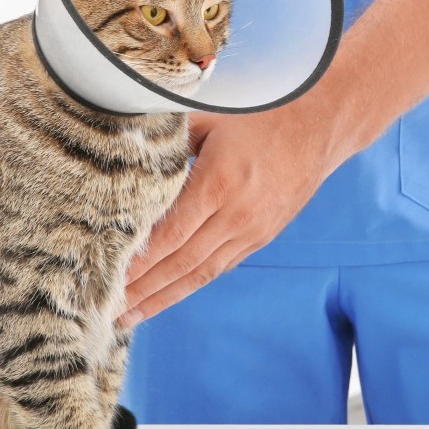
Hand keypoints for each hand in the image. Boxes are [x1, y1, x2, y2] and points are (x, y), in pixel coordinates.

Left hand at [121, 103, 345, 324]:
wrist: (320, 126)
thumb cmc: (260, 114)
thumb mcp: (210, 118)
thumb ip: (168, 141)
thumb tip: (124, 150)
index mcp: (218, 183)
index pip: (170, 233)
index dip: (138, 260)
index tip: (109, 276)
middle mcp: (236, 215)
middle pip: (181, 262)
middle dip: (142, 288)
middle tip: (108, 308)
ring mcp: (251, 231)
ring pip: (200, 273)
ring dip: (163, 296)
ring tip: (131, 314)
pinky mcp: (261, 237)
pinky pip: (219, 267)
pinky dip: (190, 285)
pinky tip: (166, 295)